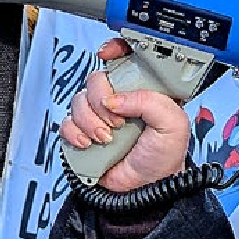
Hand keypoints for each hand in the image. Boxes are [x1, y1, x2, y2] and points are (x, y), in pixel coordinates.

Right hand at [59, 37, 191, 191]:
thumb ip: (148, 101)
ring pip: (78, 101)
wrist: (148, 189)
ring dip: (90, 121)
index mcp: (143, 89)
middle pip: (95, 79)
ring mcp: (100, 115)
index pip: (125, 57)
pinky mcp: (84, 132)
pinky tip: (89, 143)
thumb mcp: (172, 123)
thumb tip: (114, 98)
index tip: (107, 55)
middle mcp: (119, 98)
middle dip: (101, 100)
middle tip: (116, 121)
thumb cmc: (164, 156)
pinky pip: (66, 123)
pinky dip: (74, 133)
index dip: (114, 49)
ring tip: (106, 138)